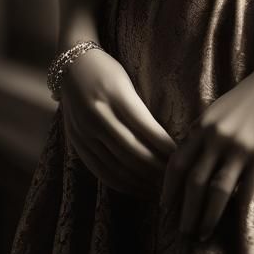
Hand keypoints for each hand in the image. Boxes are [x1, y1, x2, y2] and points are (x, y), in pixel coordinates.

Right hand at [59, 48, 176, 196]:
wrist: (71, 65)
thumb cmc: (107, 70)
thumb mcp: (127, 83)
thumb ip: (141, 111)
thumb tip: (167, 142)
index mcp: (116, 96)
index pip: (146, 128)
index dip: (165, 148)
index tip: (182, 157)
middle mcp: (99, 115)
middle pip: (132, 152)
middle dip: (157, 169)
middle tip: (177, 178)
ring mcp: (85, 131)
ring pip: (117, 166)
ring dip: (142, 181)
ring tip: (162, 189)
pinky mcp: (77, 143)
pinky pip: (101, 171)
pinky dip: (122, 184)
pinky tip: (139, 188)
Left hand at [160, 58, 253, 240]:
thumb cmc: (248, 96)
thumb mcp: (217, 110)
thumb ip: (202, 134)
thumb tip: (187, 162)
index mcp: (202, 125)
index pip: (177, 163)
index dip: (169, 189)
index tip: (164, 208)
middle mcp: (217, 137)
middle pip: (194, 182)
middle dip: (186, 211)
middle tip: (182, 233)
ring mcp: (240, 147)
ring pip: (217, 191)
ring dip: (207, 218)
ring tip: (202, 235)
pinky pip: (247, 189)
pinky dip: (239, 208)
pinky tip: (235, 222)